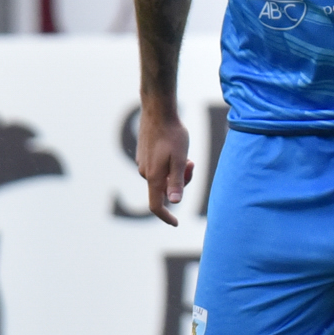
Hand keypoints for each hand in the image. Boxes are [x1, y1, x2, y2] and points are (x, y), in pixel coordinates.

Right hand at [136, 106, 195, 225]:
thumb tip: (174, 202)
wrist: (158, 111)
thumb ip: (177, 181)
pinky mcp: (143, 154)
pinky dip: (168, 164)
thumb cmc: (172, 134)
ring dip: (175, 171)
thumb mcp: (180, 159)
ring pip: (162, 177)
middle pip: (164, 189)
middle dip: (180, 182)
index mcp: (153, 177)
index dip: (166, 217)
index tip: (176, 223)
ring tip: (186, 155)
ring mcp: (142, 163)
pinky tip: (174, 148)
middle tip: (191, 164)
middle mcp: (144, 172)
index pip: (156, 206)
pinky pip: (158, 167)